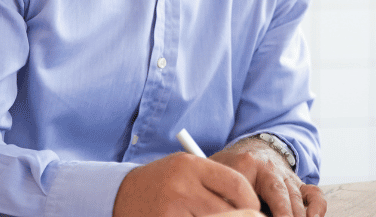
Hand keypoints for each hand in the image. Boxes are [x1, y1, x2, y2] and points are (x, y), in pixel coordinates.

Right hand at [113, 152, 259, 216]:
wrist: (121, 194)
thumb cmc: (162, 182)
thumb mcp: (186, 171)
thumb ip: (214, 183)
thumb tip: (250, 207)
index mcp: (191, 166)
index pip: (236, 184)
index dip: (250, 201)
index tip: (254, 210)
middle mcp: (182, 186)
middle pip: (228, 211)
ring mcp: (172, 209)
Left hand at [209, 137, 325, 216]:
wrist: (254, 147)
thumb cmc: (233, 164)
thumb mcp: (219, 172)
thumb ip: (219, 191)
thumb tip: (220, 210)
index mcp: (248, 164)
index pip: (249, 189)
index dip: (251, 207)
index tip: (251, 215)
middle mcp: (271, 169)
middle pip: (278, 194)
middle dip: (282, 214)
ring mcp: (287, 176)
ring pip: (296, 197)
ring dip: (297, 215)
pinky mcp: (298, 184)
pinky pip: (314, 194)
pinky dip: (317, 207)